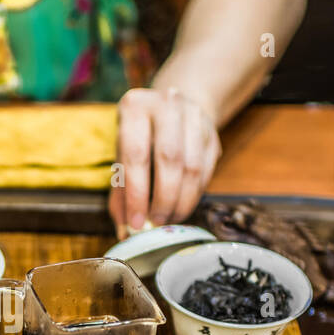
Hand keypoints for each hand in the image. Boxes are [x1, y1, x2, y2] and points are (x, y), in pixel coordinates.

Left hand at [111, 87, 220, 237]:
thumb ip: (121, 191)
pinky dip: (194, 194)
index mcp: (135, 107)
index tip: (137, 222)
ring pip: (192, 167)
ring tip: (170, 218)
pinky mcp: (212, 130)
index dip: (136, 194)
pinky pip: (206, 170)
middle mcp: (166, 104)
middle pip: (170, 160)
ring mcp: (193, 115)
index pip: (136, 155)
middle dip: (163, 199)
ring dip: (181, 201)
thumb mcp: (121, 155)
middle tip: (157, 223)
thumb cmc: (139, 137)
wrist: (171, 107)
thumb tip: (124, 230)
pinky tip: (183, 206)